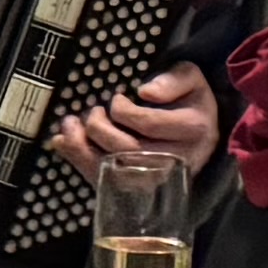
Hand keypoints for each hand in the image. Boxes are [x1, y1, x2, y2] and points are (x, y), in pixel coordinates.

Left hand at [48, 61, 221, 175]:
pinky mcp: (140, 188)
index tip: (117, 100)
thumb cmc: (189, 101)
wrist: (202, 133)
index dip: (123, 111)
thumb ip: (172, 80)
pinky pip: (105, 182)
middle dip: (98, 128)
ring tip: (70, 125)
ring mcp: (159, 178)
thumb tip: (146, 92)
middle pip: (126, 150)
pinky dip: (79, 162)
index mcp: (193, 129)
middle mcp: (178, 159)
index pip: (148, 124)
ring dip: (81, 146)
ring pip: (113, 170)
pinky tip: (64, 143)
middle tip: (93, 112)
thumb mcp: (190, 79)